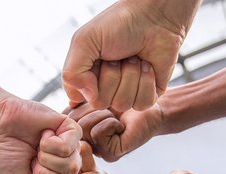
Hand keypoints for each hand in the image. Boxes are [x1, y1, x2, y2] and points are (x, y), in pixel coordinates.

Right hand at [0, 98, 82, 173]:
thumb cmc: (7, 157)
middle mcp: (70, 167)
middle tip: (32, 161)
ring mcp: (74, 149)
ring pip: (71, 168)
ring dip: (46, 159)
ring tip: (37, 149)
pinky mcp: (73, 130)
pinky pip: (67, 148)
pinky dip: (48, 144)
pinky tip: (43, 135)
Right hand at [62, 0, 200, 110]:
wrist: (153, 18)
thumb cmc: (118, 25)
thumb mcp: (84, 41)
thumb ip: (72, 73)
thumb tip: (88, 98)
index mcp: (85, 76)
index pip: (77, 98)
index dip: (86, 82)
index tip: (96, 61)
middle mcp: (104, 88)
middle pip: (101, 103)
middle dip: (111, 76)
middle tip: (118, 56)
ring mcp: (126, 93)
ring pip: (122, 104)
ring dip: (130, 76)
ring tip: (133, 58)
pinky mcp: (148, 96)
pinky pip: (142, 104)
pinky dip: (145, 82)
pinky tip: (147, 66)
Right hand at [68, 102, 164, 162]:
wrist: (150, 105)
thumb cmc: (123, 97)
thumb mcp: (93, 95)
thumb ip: (76, 102)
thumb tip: (68, 104)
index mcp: (77, 130)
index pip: (63, 118)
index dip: (79, 104)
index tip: (96, 102)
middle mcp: (85, 144)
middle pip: (72, 123)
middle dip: (91, 107)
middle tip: (109, 108)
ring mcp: (97, 152)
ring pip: (84, 128)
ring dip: (103, 113)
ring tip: (115, 115)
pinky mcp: (110, 154)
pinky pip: (98, 133)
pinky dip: (111, 122)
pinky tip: (121, 125)